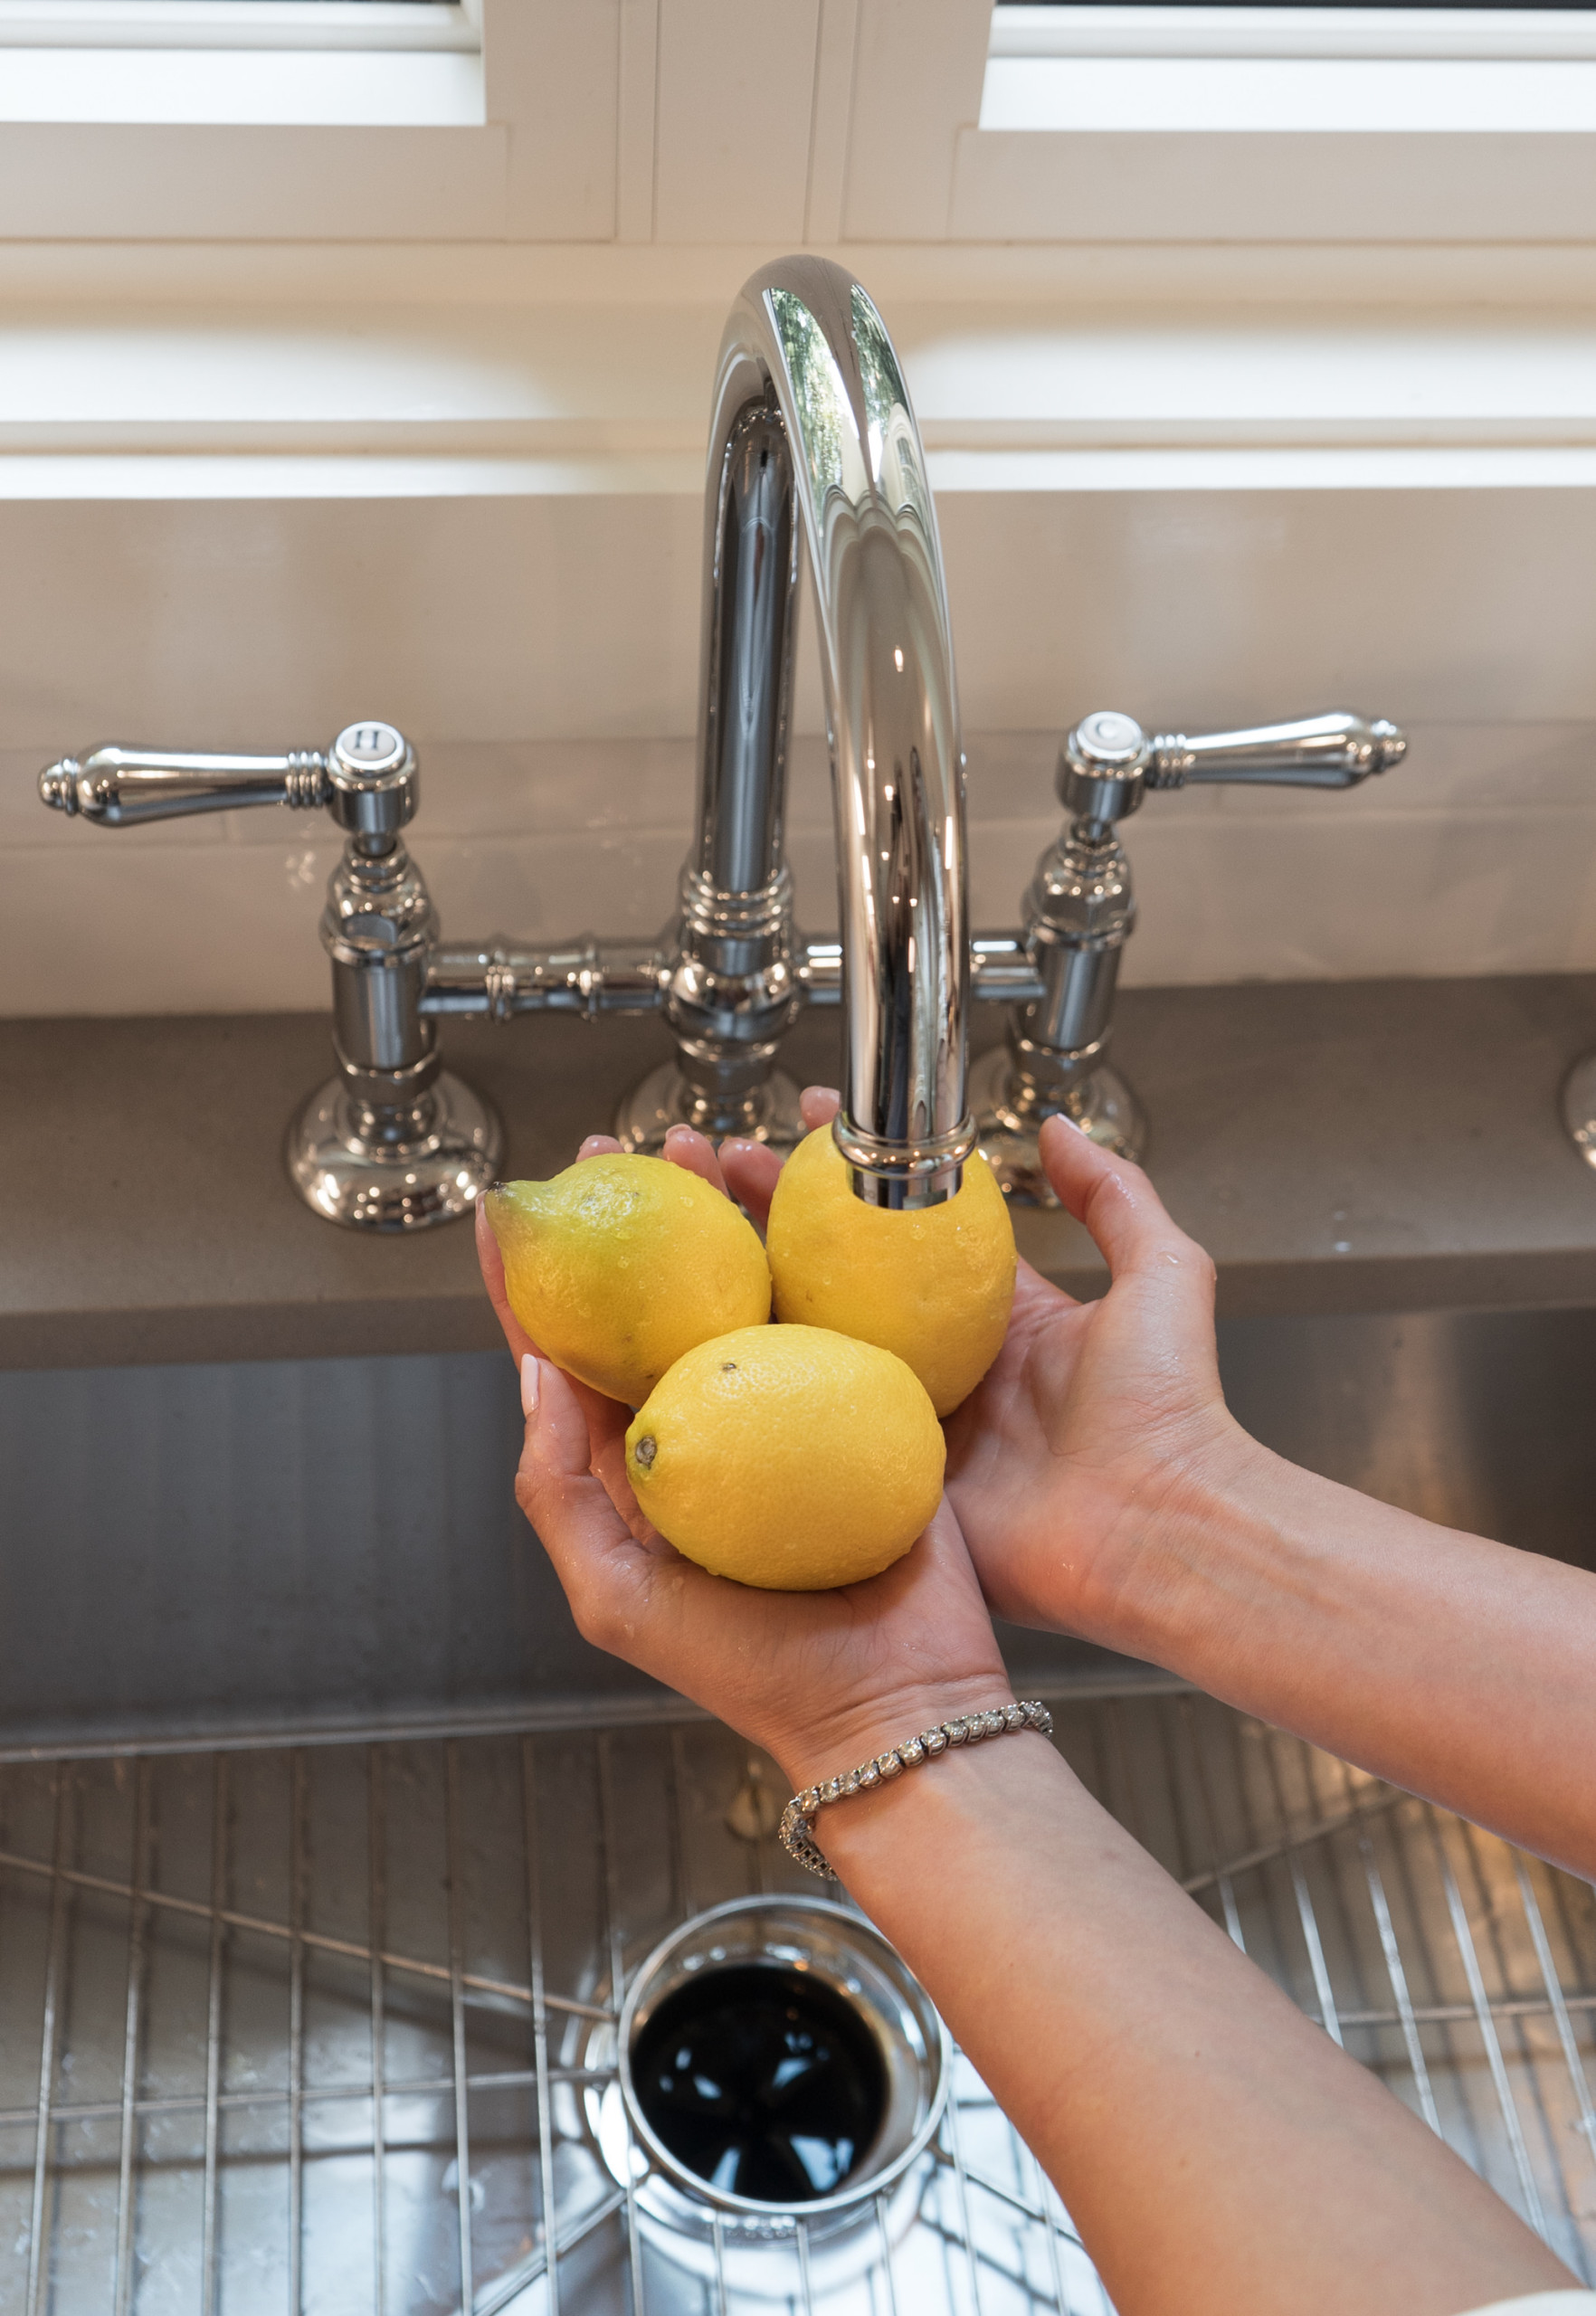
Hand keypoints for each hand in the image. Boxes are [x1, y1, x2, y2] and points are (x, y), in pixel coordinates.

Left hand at [475, 1120, 1009, 1791]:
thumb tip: (532, 1373)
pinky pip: (829, 1305)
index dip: (532, 1284)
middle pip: (652, 1300)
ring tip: (703, 1146)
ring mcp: (784, 1409)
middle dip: (629, 1219)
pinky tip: (797, 1192)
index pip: (566, 1360)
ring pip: (737, 1285)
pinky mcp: (864, 1397)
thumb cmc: (755, 1671)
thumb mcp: (616, 1597)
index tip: (509, 1210)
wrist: (898, 1700)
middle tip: (618, 1151)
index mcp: (638, 1470)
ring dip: (717, 1211)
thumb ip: (555, 1491)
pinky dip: (808, 1245)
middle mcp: (704, 1428)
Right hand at [721, 1090, 1250, 1657]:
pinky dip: (745, 1385)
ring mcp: (899, 1426)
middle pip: (828, 1278)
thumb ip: (1114, 1194)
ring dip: (733, 1286)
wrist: (1157, 1532)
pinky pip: (802, 1432)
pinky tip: (690, 1335)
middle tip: (707, 1160)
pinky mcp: (878, 1483)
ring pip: (800, 1345)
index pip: (900, 1230)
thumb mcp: (1161, 1274)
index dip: (848, 1176)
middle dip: (762, 1214)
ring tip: (679, 1223)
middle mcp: (936, 1369)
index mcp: (993, 1320)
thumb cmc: (1167, 1409)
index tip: (801, 1121)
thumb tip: (1057, 1128)